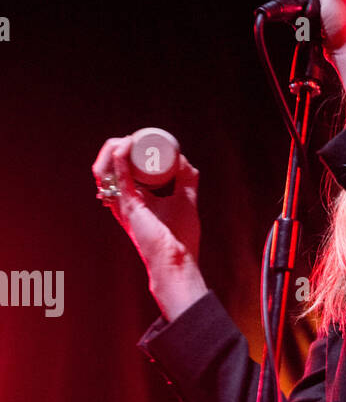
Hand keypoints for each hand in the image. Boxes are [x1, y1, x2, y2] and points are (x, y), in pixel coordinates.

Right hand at [92, 135, 200, 271]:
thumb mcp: (185, 200)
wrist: (178, 262)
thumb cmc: (180, 239)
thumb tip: (183, 159)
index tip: (139, 140)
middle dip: (116, 147)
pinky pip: (118, 178)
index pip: (118, 170)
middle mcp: (122, 202)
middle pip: (107, 168)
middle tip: (134, 138)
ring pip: (104, 170)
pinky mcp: (129, 207)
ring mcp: (123, 204)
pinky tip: (124, 145)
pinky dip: (118, 159)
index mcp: (131, 200)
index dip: (123, 152)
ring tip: (128, 139)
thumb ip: (186, 180)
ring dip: (112, 149)